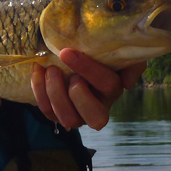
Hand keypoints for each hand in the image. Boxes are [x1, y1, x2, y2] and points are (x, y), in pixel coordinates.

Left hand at [31, 49, 145, 130]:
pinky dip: (39, 91)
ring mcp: (77, 115)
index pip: (108, 85)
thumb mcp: (120, 51)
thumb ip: (132, 63)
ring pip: (68, 119)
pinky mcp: (57, 114)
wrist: (74, 52)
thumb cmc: (98, 52)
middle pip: (94, 118)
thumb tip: (127, 84)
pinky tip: (38, 70)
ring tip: (49, 69)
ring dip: (54, 94)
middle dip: (75, 95)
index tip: (67, 52)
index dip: (88, 69)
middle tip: (61, 71)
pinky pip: (47, 111)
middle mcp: (98, 108)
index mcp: (113, 89)